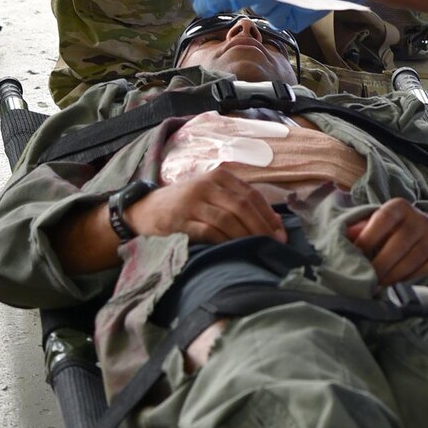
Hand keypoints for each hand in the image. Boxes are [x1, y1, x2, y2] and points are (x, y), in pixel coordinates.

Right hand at [128, 169, 287, 245]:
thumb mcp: (212, 195)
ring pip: (227, 219)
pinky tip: (233, 251)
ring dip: (245, 237)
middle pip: (242, 206)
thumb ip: (239, 203)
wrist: (146, 209)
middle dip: (262, 228)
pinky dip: (224, 242)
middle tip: (274, 245)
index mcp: (219, 176)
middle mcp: (207, 185)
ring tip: (256, 250)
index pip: (252, 194)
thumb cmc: (187, 204)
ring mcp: (193, 201)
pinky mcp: (181, 220)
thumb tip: (274, 223)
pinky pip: (208, 231)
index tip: (281, 234)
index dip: (269, 215)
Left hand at [347, 199, 427, 284]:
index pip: (382, 219)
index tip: (354, 257)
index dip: (367, 238)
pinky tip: (394, 291)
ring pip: (408, 264)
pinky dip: (405, 285)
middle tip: (364, 281)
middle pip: (396, 246)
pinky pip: (421, 275)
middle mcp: (419, 220)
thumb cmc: (398, 230)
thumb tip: (345, 238)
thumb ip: (362, 228)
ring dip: (389, 280)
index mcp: (400, 207)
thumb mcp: (382, 223)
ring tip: (375, 289)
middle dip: (377, 267)